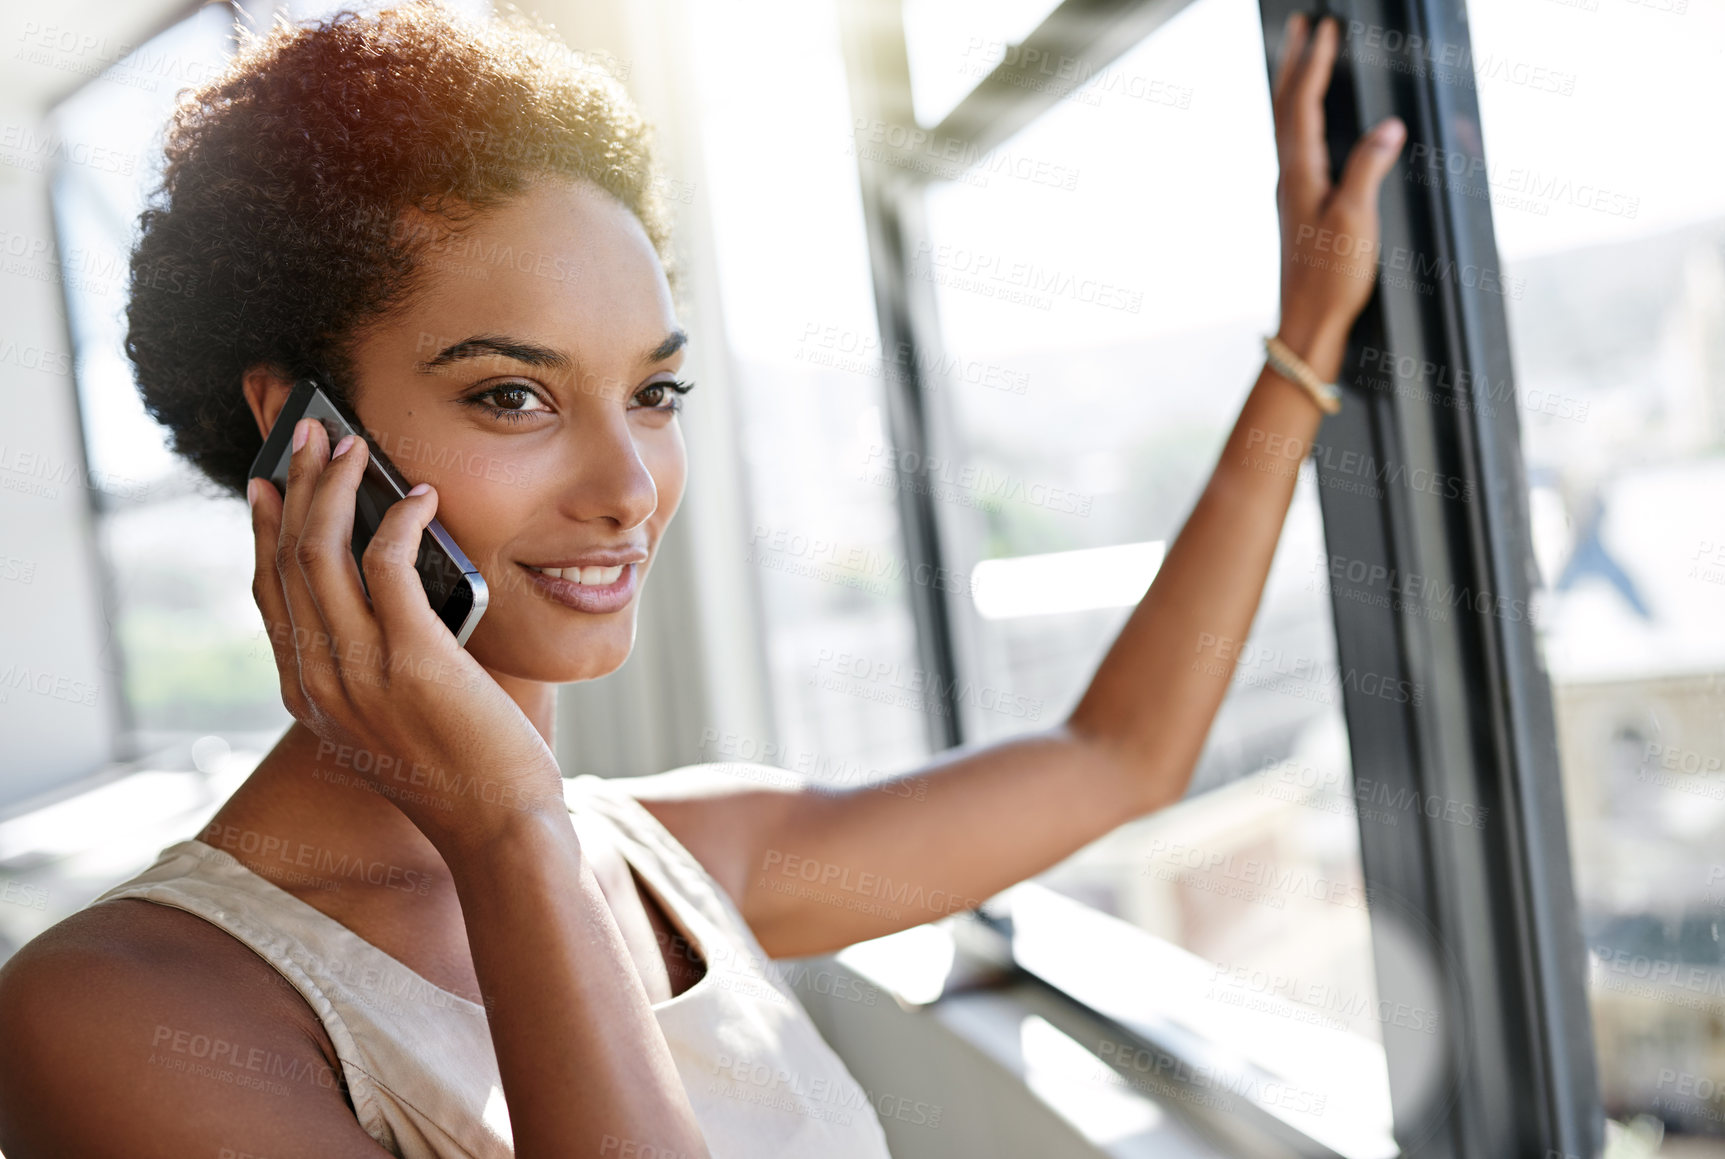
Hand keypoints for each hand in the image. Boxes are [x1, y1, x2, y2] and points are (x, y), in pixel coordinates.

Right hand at [248, 418, 564, 853]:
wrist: (500, 834)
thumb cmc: (465, 778)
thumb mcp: (397, 723)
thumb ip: (381, 669)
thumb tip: (401, 602)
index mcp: (310, 698)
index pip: (269, 596)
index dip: (265, 532)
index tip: (269, 484)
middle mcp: (320, 682)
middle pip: (288, 561)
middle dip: (296, 487)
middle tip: (308, 436)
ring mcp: (360, 672)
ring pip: (322, 553)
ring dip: (336, 487)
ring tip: (352, 445)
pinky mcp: (413, 660)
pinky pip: (388, 566)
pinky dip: (399, 520)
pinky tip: (418, 496)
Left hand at [1272, 12, 1405, 368]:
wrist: (1307, 323)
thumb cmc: (1330, 278)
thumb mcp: (1356, 221)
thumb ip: (1369, 169)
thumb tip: (1388, 128)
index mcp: (1300, 175)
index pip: (1303, 106)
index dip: (1315, 64)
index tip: (1325, 28)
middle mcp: (1289, 179)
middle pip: (1286, 108)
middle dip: (1294, 63)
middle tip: (1301, 27)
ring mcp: (1291, 193)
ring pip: (1288, 126)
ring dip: (1295, 87)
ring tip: (1302, 58)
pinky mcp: (1300, 207)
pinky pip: (1297, 147)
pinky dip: (1302, 118)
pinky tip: (1311, 124)